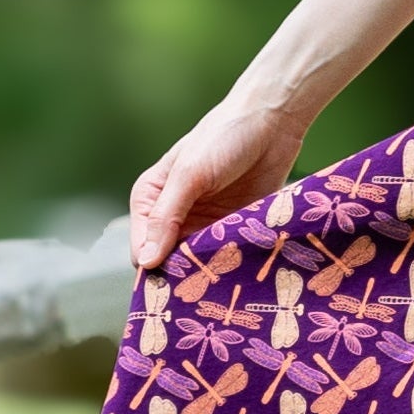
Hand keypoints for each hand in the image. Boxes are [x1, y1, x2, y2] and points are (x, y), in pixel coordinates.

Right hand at [128, 98, 308, 270]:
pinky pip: (228, 255)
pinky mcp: (234, 227)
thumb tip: (145, 262)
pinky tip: (240, 274)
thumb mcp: (189, 175)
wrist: (272, 122)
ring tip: (220, 285)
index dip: (153, 269)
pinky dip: (232, 265)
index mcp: (151, 199)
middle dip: (182, 276)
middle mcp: (175, 215)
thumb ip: (167, 218)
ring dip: (209, 272)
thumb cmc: (223, 138)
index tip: (169, 288)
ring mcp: (205, 223)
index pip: (142, 248)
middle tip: (197, 292)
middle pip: (170, 260)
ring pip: (199, 262)